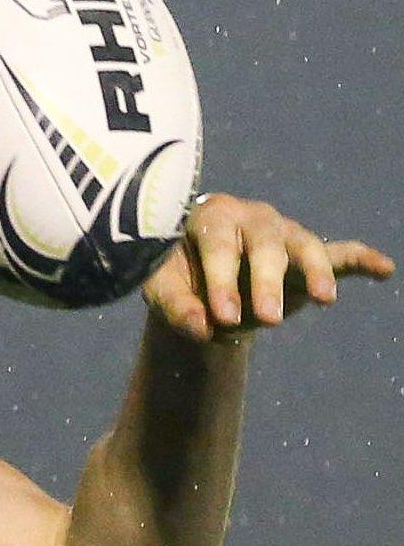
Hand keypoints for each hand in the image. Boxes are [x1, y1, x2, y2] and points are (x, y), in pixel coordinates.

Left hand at [144, 191, 393, 341]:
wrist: (201, 280)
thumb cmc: (178, 277)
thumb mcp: (163, 291)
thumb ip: (177, 307)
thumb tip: (201, 329)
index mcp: (212, 216)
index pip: (218, 244)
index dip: (221, 280)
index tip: (222, 318)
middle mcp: (252, 217)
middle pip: (265, 245)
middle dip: (266, 282)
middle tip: (267, 319)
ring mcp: (285, 232)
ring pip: (305, 246)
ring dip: (316, 272)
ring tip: (325, 299)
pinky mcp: (310, 253)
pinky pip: (340, 252)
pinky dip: (361, 259)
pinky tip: (384, 268)